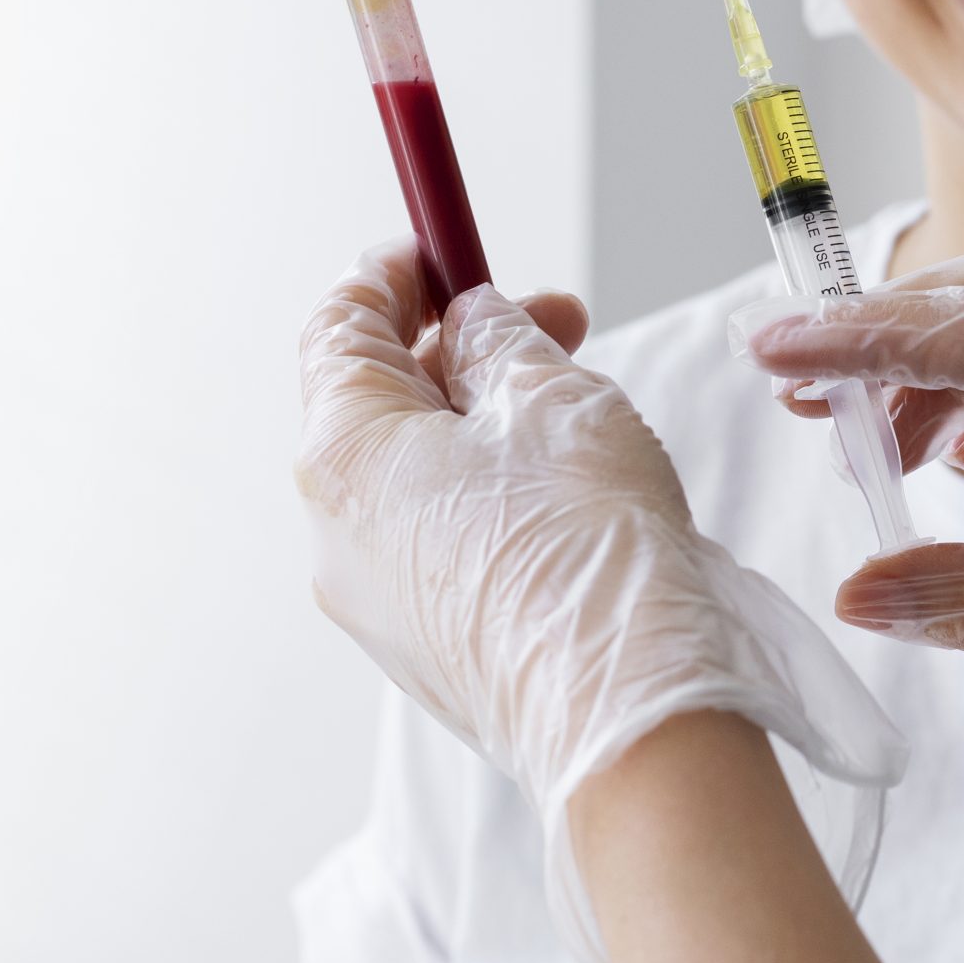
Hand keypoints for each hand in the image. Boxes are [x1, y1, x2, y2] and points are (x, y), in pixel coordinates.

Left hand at [298, 238, 904, 962]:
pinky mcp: (420, 644)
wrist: (629, 712)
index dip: (396, 272)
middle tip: (551, 322)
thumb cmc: (589, 552)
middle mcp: (334, 528)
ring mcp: (372, 598)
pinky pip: (432, 537)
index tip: (450, 250)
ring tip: (573, 406)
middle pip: (375, 398)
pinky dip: (482, 490)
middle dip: (459, 345)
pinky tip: (561, 488)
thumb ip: (497, 338)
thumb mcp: (552, 396)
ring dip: (479, 420)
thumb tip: (470, 322)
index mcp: (344, 450)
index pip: (339, 324)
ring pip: (409, 471)